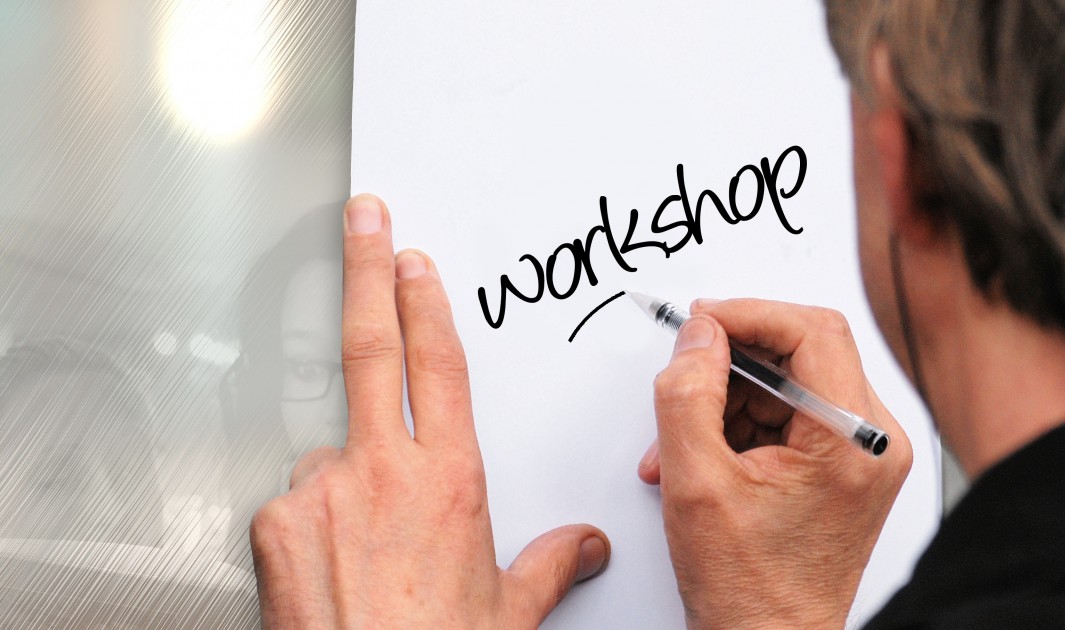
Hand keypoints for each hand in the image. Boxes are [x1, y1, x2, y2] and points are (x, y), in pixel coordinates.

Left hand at [250, 194, 609, 628]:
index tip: (416, 263)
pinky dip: (312, 521)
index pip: (439, 365)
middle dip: (367, 270)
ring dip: (346, 480)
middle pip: (373, 348)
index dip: (426, 304)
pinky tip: (332, 567)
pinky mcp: (274, 525)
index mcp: (449, 482)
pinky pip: (294, 504)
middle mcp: (382, 474)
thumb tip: (580, 548)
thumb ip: (546, 565)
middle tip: (364, 220)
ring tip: (365, 549)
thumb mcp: (509, 612)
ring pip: (330, 455)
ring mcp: (321, 494)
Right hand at [639, 299, 911, 629]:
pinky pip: (790, 413)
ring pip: (789, 381)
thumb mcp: (695, 481)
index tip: (702, 320)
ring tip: (682, 445)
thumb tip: (697, 335)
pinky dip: (741, 423)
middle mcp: (874, 441)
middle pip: (802, 351)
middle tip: (684, 376)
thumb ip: (687, 393)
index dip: (748, 313)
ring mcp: (863, 453)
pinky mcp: (844, 465)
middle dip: (730, 363)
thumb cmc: (748, 588)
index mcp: (854, 439)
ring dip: (727, 399)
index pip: (813, 330)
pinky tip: (705, 456)